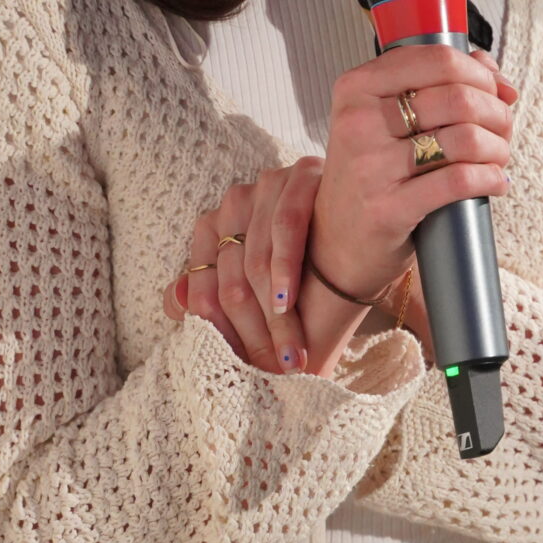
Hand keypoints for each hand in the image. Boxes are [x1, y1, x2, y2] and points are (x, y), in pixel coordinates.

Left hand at [161, 160, 322, 371]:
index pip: (202, 287)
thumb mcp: (258, 302)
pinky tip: (287, 302)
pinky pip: (285, 225)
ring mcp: (269, 183)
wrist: (366, 245)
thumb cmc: (310, 282)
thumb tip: (176, 300)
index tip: (245, 368)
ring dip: (274, 316)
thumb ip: (208, 301)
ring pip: (255, 261)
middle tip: (276, 370)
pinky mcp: (303, 173)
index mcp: (212, 228)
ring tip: (291, 354)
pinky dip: (285, 268)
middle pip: (230, 280)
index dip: (222, 333)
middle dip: (255, 334)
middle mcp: (234, 201)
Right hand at [309, 46, 516, 305]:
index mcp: (357, 88)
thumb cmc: (369, 175)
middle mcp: (358, 122)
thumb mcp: (386, 120)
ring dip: (497, 147)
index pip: (437, 59)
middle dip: (496, 113)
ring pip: (463, 138)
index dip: (479, 74)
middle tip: (502, 130)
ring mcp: (370, 167)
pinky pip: (458, 180)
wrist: (335, 240)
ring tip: (498, 157)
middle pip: (457, 97)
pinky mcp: (387, 208)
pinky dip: (490, 179)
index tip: (494, 92)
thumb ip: (436, 84)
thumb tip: (493, 72)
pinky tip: (494, 182)